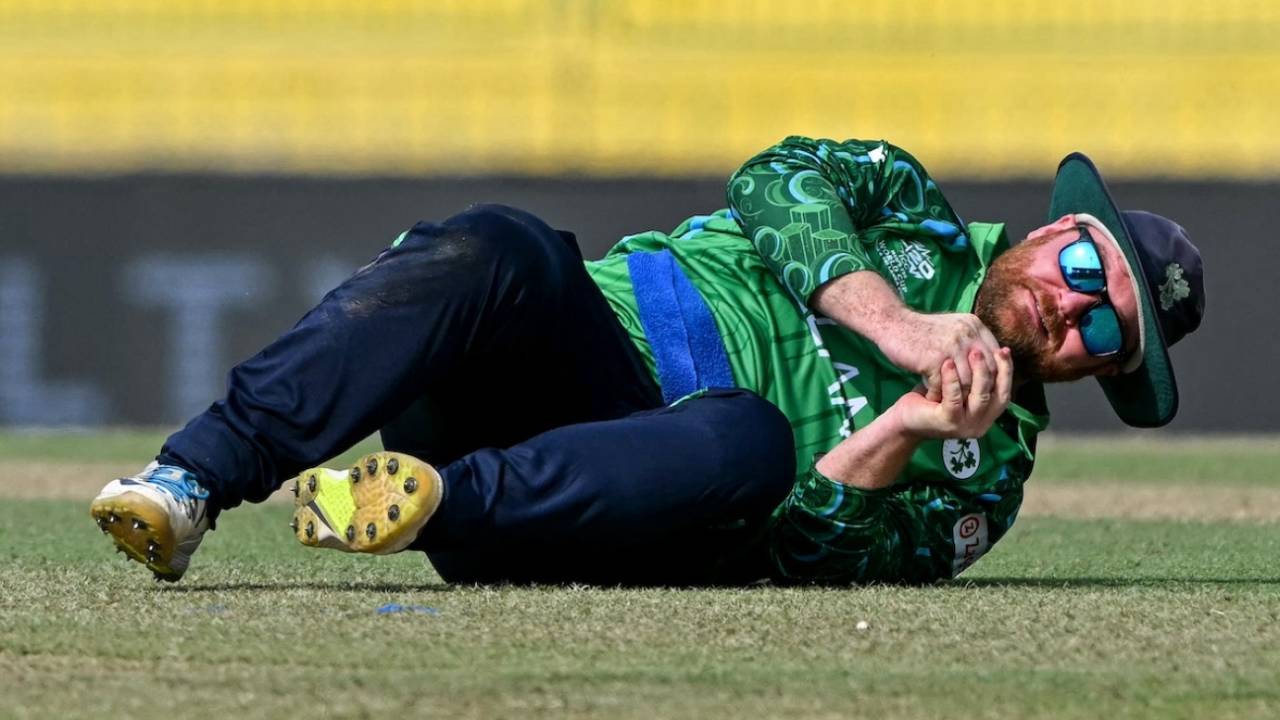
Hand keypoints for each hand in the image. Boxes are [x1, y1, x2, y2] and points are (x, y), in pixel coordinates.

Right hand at [875, 310, 1001, 395]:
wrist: (893, 323)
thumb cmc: (921, 330)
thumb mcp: (953, 327)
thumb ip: (971, 341)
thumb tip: (987, 365)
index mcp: (974, 325)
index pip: (994, 356)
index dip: (992, 375)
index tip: (982, 389)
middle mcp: (967, 334)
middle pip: (984, 371)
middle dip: (976, 388)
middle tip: (968, 402)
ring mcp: (952, 346)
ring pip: (966, 382)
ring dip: (956, 395)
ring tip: (948, 402)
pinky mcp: (935, 359)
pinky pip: (943, 386)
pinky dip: (937, 394)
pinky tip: (930, 396)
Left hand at [893, 347, 1013, 439]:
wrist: (903, 417)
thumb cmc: (930, 398)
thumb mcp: (957, 385)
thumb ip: (973, 373)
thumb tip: (991, 345)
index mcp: (986, 416)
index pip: (1004, 392)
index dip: (1007, 371)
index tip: (1004, 350)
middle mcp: (980, 424)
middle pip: (999, 396)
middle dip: (998, 370)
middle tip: (993, 348)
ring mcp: (965, 426)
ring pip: (980, 397)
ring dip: (979, 373)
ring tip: (973, 351)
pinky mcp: (947, 422)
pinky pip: (954, 399)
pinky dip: (953, 380)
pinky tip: (949, 362)